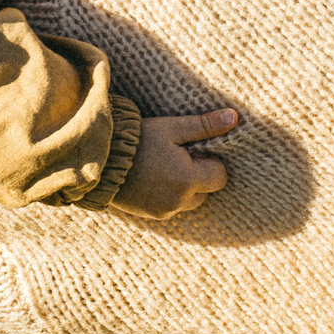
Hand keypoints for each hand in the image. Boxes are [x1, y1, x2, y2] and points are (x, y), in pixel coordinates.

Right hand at [111, 108, 236, 219]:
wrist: (100, 160)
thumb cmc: (138, 140)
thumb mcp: (172, 128)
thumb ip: (204, 126)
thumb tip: (233, 118)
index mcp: (187, 179)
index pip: (220, 176)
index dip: (209, 161)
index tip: (191, 149)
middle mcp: (179, 200)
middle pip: (206, 191)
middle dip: (197, 175)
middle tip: (175, 156)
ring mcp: (164, 211)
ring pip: (189, 200)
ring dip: (183, 186)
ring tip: (163, 166)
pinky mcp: (151, 215)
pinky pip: (171, 206)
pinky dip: (168, 194)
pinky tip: (152, 177)